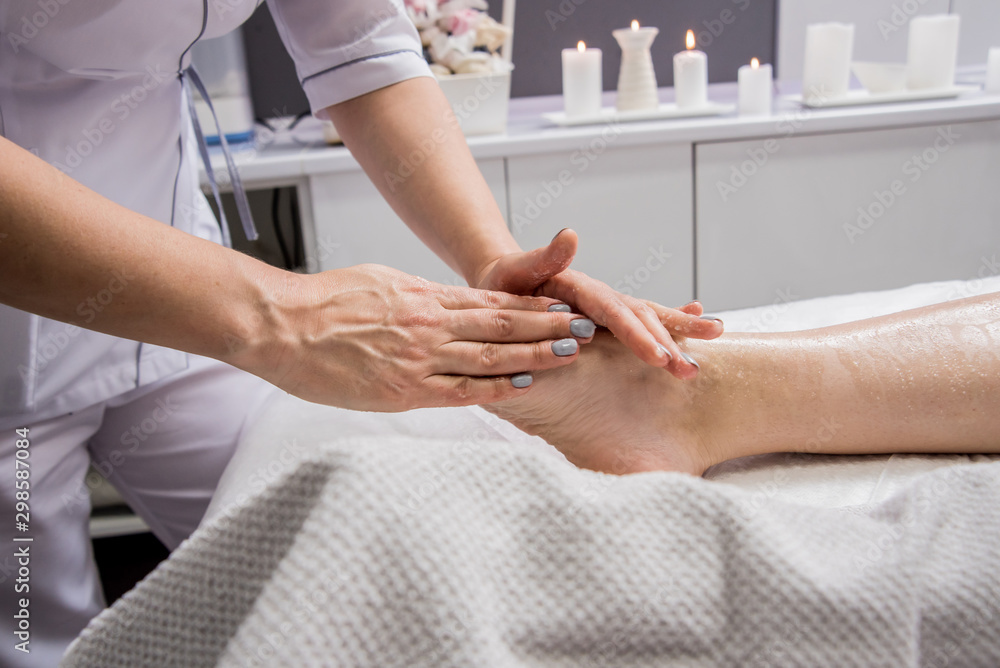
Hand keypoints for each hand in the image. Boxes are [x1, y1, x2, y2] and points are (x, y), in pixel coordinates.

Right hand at [239, 264, 593, 411]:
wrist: (282, 327)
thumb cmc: (325, 301)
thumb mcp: (380, 282)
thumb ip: (418, 296)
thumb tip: (446, 304)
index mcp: (425, 297)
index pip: (492, 302)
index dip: (533, 305)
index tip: (564, 305)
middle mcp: (430, 325)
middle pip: (503, 326)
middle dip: (549, 327)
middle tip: (586, 327)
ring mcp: (420, 359)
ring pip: (491, 357)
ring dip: (536, 356)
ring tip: (571, 354)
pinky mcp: (404, 390)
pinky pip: (461, 392)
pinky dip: (496, 389)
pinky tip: (525, 387)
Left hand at [474, 229, 722, 378]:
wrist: (502, 277)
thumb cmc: (503, 281)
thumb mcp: (516, 269)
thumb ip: (543, 257)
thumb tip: (570, 234)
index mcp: (580, 288)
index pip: (613, 313)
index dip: (637, 335)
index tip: (659, 357)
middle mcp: (600, 295)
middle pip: (638, 317)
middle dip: (667, 342)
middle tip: (689, 370)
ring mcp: (606, 305)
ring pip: (648, 318)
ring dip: (680, 331)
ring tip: (715, 336)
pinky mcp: (607, 316)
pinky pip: (643, 320)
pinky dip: (673, 320)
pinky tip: (702, 324)